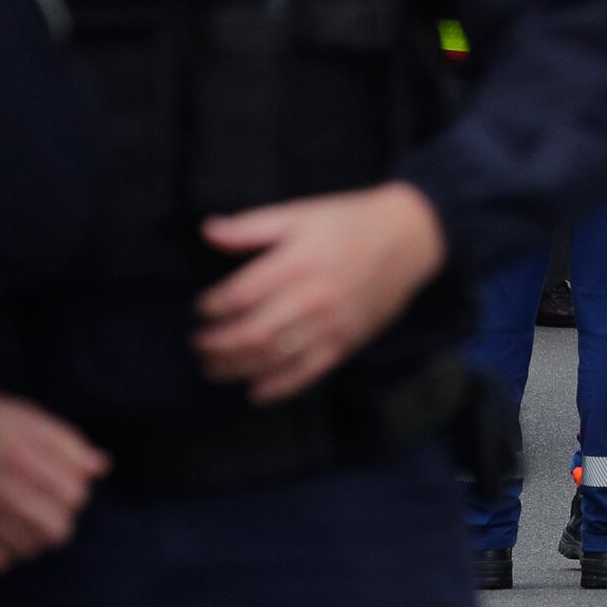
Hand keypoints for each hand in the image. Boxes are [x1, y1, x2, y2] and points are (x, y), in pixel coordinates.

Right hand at [0, 381, 107, 573]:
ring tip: (22, 514)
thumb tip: (101, 468)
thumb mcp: (29, 417)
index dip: (75, 491)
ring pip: (31, 549)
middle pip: (58, 530)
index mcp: (24, 456)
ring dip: (34, 534)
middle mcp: (2, 490)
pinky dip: (5, 551)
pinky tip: (0, 530)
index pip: (75, 496)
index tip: (62, 482)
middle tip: (45, 503)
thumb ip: (68, 444)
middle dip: (60, 517)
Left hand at [196, 182, 447, 403]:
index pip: (241, 294)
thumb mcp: (299, 214)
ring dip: (237, 368)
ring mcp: (331, 324)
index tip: (200, 310)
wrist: (407, 238)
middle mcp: (312, 297)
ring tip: (214, 368)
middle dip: (217, 345)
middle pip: (252, 333)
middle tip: (199, 347)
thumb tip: (207, 231)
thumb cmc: (348, 223)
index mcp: (297, 261)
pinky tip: (255, 392)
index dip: (213, 307)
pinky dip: (278, 387)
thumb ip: (251, 226)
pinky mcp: (347, 342)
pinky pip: (308, 372)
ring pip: (275, 357)